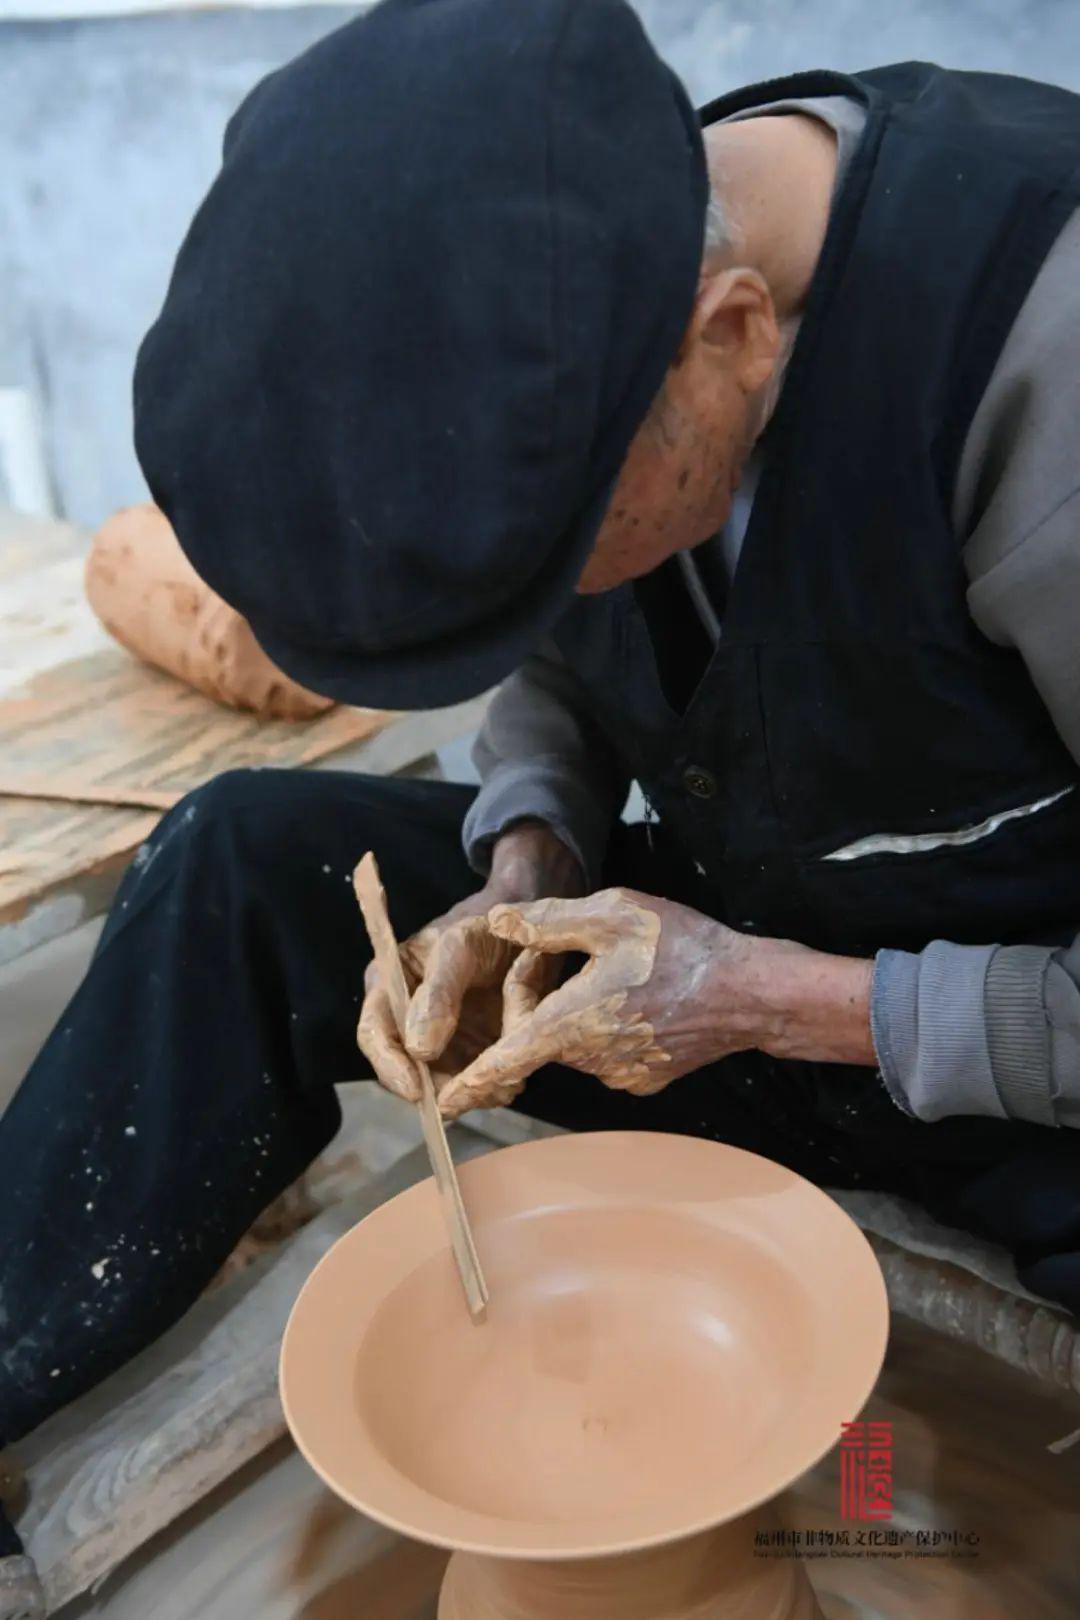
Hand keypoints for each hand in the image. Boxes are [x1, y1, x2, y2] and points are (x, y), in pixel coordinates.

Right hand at [357, 822, 582, 1102]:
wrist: (529, 933)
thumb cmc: (486, 929)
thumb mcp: (460, 947)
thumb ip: (437, 994)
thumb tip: (419, 1050)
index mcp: (389, 987)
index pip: (374, 1034)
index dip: (389, 1066)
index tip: (415, 1090)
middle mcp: (406, 1021)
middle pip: (404, 1071)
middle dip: (435, 1088)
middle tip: (469, 1093)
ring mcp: (438, 1042)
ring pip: (439, 1086)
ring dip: (467, 1093)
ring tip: (501, 1084)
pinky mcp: (469, 1057)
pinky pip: (471, 1085)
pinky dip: (488, 1088)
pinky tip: (511, 1080)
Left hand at [435, 887, 875, 1117]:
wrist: (751, 992)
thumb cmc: (682, 946)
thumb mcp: (613, 913)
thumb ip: (548, 922)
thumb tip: (496, 923)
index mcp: (574, 1019)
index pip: (508, 1058)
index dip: (472, 1080)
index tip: (441, 1103)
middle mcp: (592, 1057)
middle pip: (545, 1037)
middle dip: (549, 1007)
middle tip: (597, 966)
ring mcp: (621, 1075)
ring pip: (577, 1045)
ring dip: (583, 1017)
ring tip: (628, 979)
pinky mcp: (644, 1081)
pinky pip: (609, 1056)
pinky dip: (613, 1032)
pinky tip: (646, 1003)